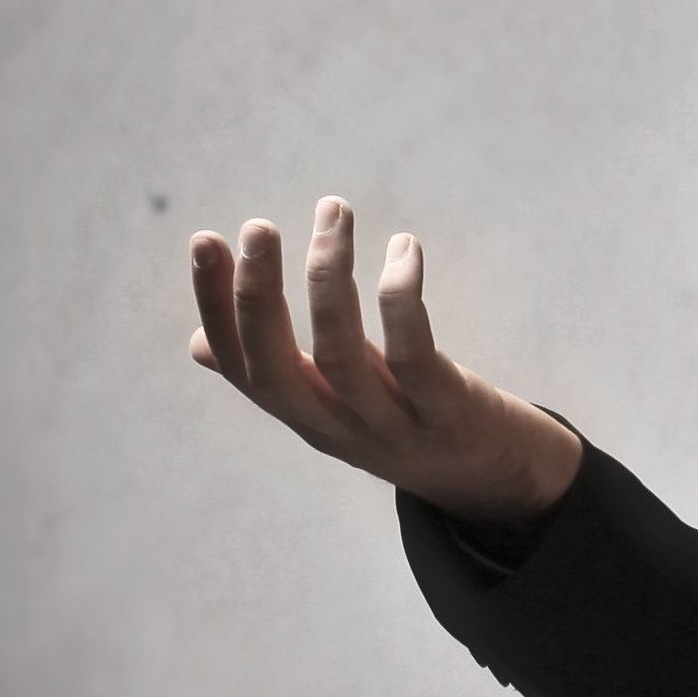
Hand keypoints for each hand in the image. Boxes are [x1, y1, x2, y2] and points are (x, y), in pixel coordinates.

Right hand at [186, 195, 584, 528]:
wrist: (498, 484)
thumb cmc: (408, 423)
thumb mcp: (334, 402)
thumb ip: (279, 370)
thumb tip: (199, 344)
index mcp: (306, 415)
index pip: (242, 366)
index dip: (216, 307)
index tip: (204, 240)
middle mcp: (337, 428)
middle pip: (275, 370)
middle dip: (256, 297)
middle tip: (256, 227)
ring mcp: (392, 427)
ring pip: (340, 356)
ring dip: (329, 279)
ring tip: (332, 212)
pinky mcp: (449, 417)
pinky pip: (415, 359)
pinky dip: (402, 301)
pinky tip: (403, 248)